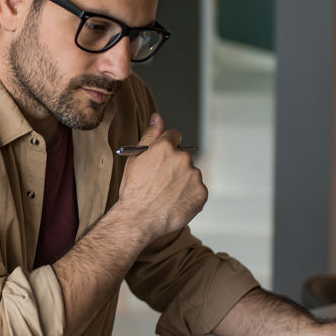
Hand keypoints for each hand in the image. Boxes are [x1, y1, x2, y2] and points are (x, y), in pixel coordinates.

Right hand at [116, 114, 206, 240]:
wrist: (139, 219)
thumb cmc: (134, 191)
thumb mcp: (135, 159)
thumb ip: (150, 135)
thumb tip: (157, 117)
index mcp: (165, 147)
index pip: (174, 136)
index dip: (167, 148)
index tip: (162, 160)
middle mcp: (183, 158)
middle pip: (183, 157)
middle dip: (174, 167)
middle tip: (161, 183)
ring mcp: (194, 176)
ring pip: (191, 174)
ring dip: (182, 182)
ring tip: (166, 196)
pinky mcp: (201, 193)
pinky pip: (197, 191)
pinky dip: (189, 197)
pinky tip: (174, 203)